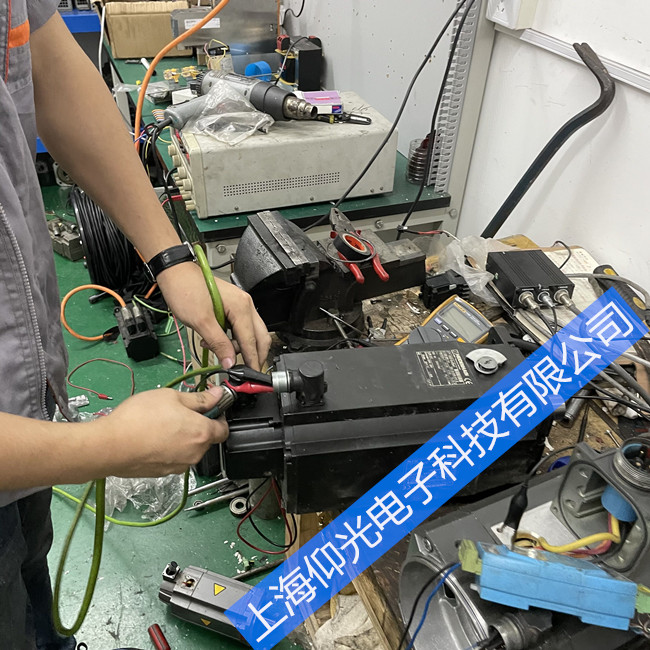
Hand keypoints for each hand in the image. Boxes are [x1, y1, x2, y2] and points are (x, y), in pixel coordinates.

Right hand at [92, 386, 227, 476]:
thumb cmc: (140, 418)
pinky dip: (168, 448)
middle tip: (178, 411)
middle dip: (197, 425)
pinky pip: (174, 457)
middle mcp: (195, 454)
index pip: (224, 429)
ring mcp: (179, 466)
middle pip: (206, 438)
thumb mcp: (172, 397)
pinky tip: (152, 437)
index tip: (209, 406)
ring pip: (189, 449)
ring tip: (161, 423)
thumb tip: (217, 395)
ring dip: (182, 437)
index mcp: (202, 434)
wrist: (109, 446)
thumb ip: (199, 398)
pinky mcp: (163, 473)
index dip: (218, 415)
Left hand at [156, 262, 270, 369]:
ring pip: (251, 334)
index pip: (252, 341)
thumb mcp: (201, 321)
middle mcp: (246, 305)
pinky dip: (234, 339)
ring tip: (219, 351)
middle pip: (260, 337)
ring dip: (239, 348)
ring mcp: (241, 306)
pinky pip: (241, 328)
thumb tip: (230, 362)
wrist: (175, 274)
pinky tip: (217, 341)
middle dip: (254, 356)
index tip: (251, 376)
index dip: (252, 360)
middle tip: (245, 371)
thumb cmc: (186, 290)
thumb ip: (218, 343)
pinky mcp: (233, 308)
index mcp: (241, 307)